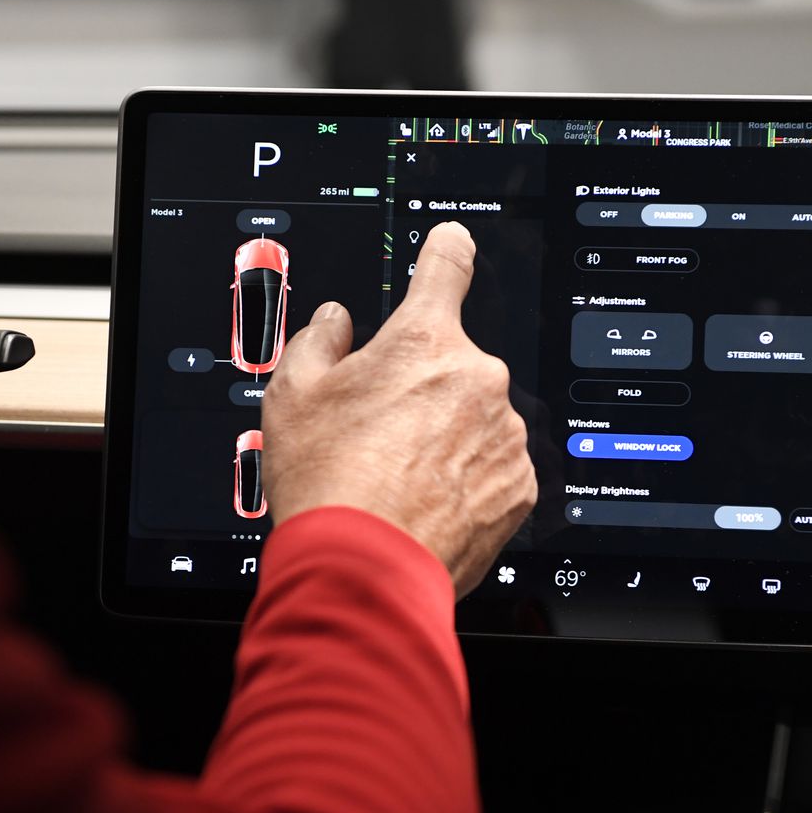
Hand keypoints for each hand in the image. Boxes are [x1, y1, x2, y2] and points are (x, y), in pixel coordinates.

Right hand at [262, 222, 536, 596]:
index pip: (445, 268)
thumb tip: (336, 323)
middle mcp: (477, 379)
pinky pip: (494, 468)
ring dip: (447, 436)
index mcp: (423, 341)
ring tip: (400, 477)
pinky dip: (467, 480)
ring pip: (475, 420)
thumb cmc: (330, 481)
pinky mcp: (519, 487)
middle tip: (382, 431)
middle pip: (452, 366)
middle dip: (423, 388)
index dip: (446, 251)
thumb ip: (318, 340)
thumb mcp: (292, 394)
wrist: (365, 569)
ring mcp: (504, 434)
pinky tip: (428, 502)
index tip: (453, 244)